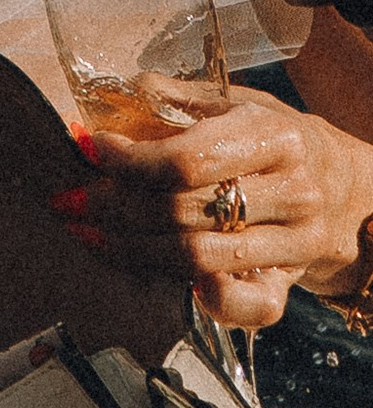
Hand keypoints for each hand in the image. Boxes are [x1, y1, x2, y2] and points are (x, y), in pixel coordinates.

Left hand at [58, 94, 372, 331]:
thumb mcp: (229, 102)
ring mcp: (295, 245)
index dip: (129, 160)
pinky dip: (204, 300)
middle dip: (114, 206)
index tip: (89, 150)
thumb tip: (105, 100)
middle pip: (184, 211)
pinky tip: (163, 279)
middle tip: (71, 200)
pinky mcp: (289, 285)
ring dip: (130, 250)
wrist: (338, 184)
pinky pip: (249, 308)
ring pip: (198, 259)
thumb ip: (170, 99)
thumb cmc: (266, 139)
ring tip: (89, 233)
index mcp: (273, 137)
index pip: (188, 159)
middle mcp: (293, 193)